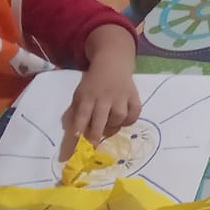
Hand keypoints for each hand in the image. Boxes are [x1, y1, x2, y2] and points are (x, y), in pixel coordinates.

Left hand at [61, 39, 141, 159]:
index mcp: (88, 95)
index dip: (80, 126)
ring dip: (114, 126)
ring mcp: (121, 96)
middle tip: (94, 145)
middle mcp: (105, 96)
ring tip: (110, 126)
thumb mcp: (80, 92)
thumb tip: (75, 131)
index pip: (83, 113)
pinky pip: (135, 112)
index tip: (78, 139)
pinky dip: (130, 120)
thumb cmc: (93, 83)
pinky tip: (124, 120)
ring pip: (119, 117)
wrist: (112, 63)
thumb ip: (77, 110)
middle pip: (101, 118)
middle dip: (96, 133)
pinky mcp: (134, 96)